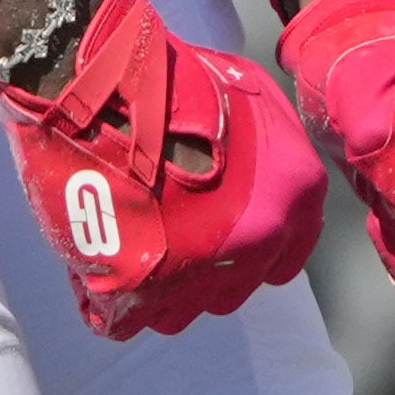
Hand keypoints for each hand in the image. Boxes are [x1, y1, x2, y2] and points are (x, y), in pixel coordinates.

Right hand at [0, 0, 327, 338]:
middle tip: (164, 229)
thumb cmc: (170, 75)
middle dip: (200, 270)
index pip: (286, 256)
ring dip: (155, 288)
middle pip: (231, 290)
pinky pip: (125, 320)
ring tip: (126, 239)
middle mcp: (259, 240)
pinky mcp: (138, 288)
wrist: (99, 76)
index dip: (251, 247)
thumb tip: (261, 180)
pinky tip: (98, 259)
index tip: (220, 236)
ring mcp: (200, 270)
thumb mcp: (248, 94)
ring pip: (179, 314)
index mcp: (295, 193)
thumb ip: (267, 149)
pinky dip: (110, 299)